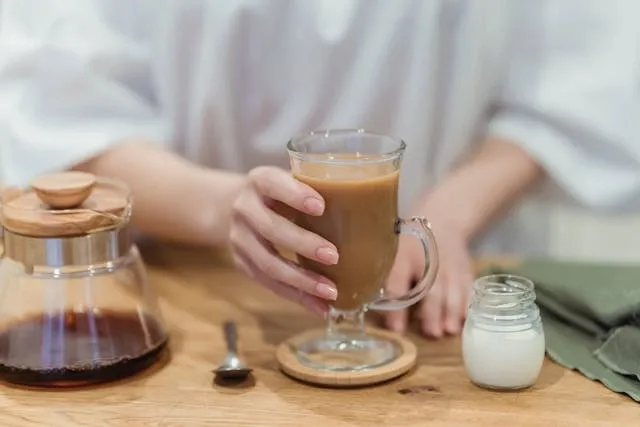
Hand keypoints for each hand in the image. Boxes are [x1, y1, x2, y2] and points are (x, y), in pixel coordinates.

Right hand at [228, 166, 338, 316]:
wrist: (236, 206)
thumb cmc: (282, 192)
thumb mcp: (294, 180)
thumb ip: (323, 188)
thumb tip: (383, 207)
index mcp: (260, 180)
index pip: (272, 183)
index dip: (294, 194)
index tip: (320, 206)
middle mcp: (244, 207)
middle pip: (270, 228)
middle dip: (303, 244)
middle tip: (334, 256)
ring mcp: (239, 237)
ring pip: (267, 263)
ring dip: (301, 281)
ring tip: (331, 292)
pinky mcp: (241, 262)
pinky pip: (268, 284)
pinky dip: (296, 297)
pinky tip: (320, 306)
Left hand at [385, 216, 474, 337]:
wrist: (441, 221)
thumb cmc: (408, 245)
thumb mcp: (391, 253)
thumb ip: (385, 278)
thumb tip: (371, 307)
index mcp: (402, 258)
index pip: (398, 283)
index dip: (397, 308)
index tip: (396, 328)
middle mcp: (428, 262)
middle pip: (431, 288)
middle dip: (432, 311)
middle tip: (431, 332)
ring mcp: (450, 266)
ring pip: (452, 289)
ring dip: (452, 311)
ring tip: (449, 330)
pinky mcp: (465, 270)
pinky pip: (468, 288)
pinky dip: (467, 304)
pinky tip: (464, 320)